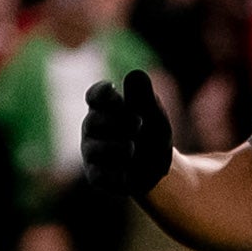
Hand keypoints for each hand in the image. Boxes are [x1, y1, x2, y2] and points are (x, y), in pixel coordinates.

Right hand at [80, 67, 174, 200]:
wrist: (160, 171)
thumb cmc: (152, 136)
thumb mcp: (154, 114)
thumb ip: (144, 96)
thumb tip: (134, 74)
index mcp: (105, 108)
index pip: (94, 96)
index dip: (101, 93)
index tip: (114, 90)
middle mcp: (93, 130)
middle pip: (92, 121)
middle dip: (116, 121)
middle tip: (139, 123)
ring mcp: (92, 153)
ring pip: (93, 149)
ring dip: (116, 148)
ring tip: (132, 149)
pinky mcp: (96, 176)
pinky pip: (97, 175)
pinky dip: (113, 174)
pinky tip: (126, 173)